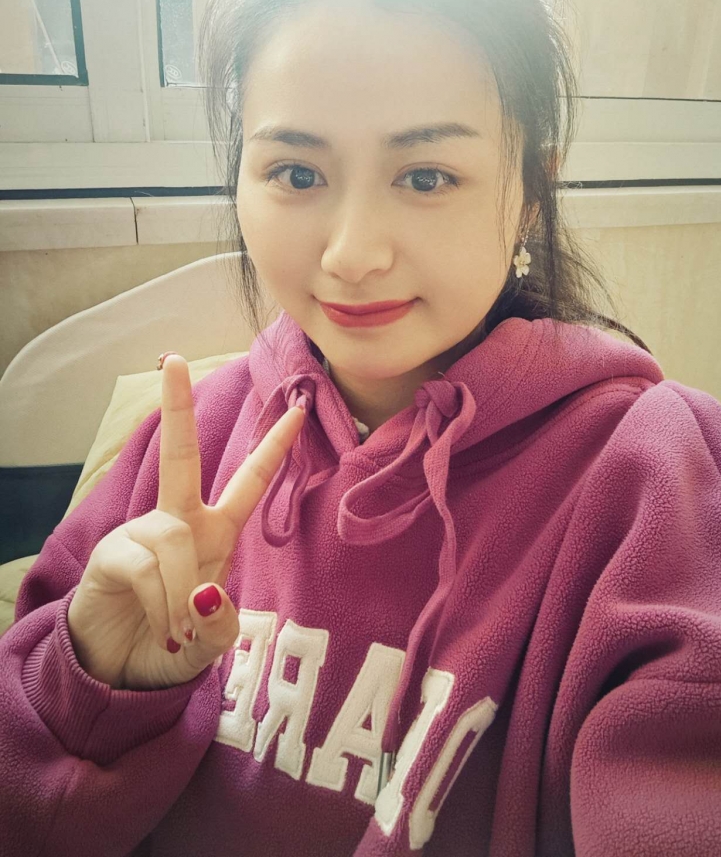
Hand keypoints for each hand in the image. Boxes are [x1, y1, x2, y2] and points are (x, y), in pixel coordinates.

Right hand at [67, 353, 304, 689]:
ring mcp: (141, 536)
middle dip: (177, 408)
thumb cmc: (171, 646)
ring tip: (178, 632)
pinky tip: (162, 630)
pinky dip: (163, 608)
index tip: (297, 409)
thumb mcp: (212, 644)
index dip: (273, 448)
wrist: (118, 673)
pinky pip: (147, 570)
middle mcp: (178, 523)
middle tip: (171, 359)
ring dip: (182, 598)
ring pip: (173, 542)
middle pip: (181, 457)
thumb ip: (222, 625)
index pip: (248, 482)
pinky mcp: (111, 556)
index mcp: (213, 533)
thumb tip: (203, 591)